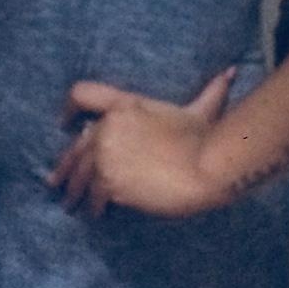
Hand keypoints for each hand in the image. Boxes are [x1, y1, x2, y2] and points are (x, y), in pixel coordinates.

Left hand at [48, 69, 235, 218]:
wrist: (207, 166)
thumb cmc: (207, 137)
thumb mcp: (203, 109)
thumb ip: (212, 90)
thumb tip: (231, 71)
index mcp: (125, 105)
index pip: (82, 94)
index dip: (69, 109)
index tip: (64, 125)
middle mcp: (108, 127)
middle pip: (75, 148)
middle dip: (65, 167)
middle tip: (57, 182)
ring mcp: (106, 155)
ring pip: (79, 176)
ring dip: (73, 193)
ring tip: (70, 206)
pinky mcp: (109, 182)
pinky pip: (93, 198)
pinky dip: (94, 209)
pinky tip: (95, 216)